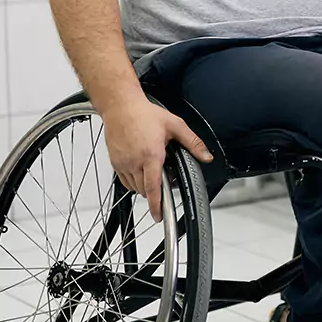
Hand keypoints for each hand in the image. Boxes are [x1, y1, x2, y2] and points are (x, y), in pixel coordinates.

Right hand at [102, 97, 212, 222]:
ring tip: (152, 167)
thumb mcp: (175, 125)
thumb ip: (193, 143)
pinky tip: (140, 168)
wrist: (120, 106)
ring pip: (134, 187)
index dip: (157, 204)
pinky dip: (134, 181)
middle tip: (164, 174)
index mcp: (151, 155)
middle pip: (145, 189)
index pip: (153, 187)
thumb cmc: (144, 113)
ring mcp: (122, 163)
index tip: (159, 216)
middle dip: (156, 189)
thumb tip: (206, 156)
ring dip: (144, 185)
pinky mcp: (115, 162)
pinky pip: (125, 180)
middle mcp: (134, 161)